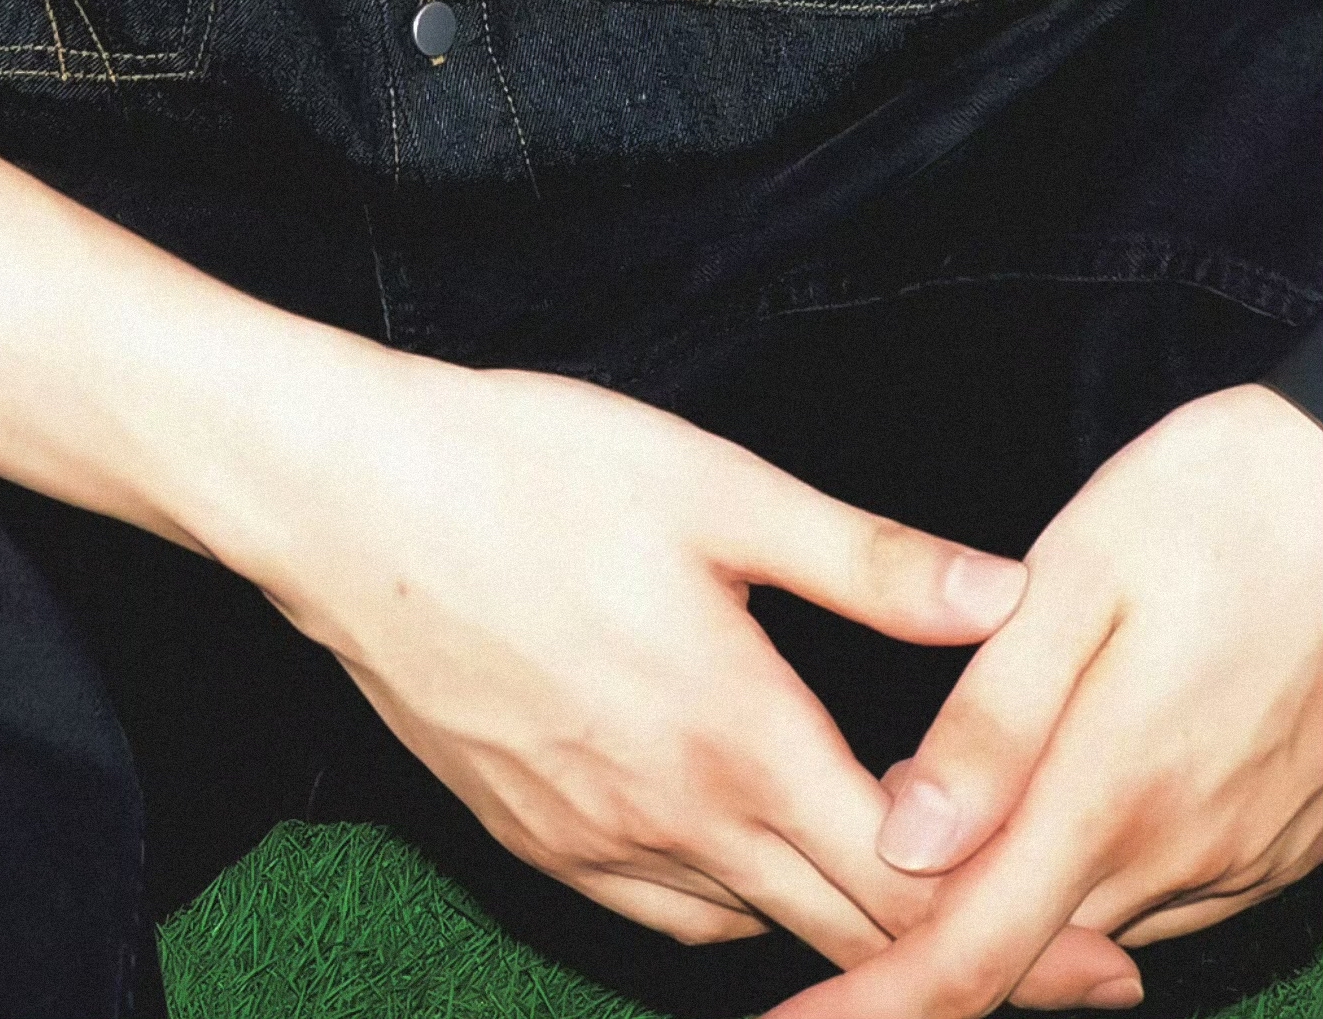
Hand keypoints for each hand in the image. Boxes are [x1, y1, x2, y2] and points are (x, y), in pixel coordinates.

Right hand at [252, 344, 1129, 985]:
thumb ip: (867, 559)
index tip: (1091, 932)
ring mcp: (593, 845)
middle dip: (952, 954)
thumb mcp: (716, 488)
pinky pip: (664, 914)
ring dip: (840, 931)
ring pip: (752, 932)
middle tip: (1050, 966)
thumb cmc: (528, 469)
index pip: (904, 877)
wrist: (344, 504)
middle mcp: (671, 819)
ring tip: (910, 906)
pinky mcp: (533, 840)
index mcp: (735, 733)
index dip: (1008, 913)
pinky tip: (757, 867)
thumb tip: (1007, 595)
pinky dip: (736, 909)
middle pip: (843, 936)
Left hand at [765, 382, 1322, 1018]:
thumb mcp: (1078, 576)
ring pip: (1090, 925)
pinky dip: (1089, 868)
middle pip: (1026, 951)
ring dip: (1014, 895)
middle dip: (930, 936)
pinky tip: (1060, 783)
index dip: (876, 1004)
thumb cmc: (1207, 508)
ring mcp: (1237, 861)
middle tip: (862, 848)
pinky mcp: (1277, 846)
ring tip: (949, 803)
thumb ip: (992, 718)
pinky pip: (1160, 891)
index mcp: (1112, 792)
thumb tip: (904, 839)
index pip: (972, 953)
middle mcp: (1179, 856)